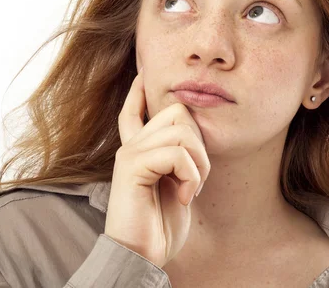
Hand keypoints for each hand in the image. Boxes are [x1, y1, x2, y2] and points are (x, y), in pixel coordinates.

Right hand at [103, 67, 210, 268]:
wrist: (142, 254)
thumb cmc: (161, 224)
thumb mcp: (176, 184)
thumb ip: (177, 157)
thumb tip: (188, 130)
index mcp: (139, 150)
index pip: (134, 110)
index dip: (139, 91)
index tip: (143, 73)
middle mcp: (131, 146)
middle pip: (178, 112)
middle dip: (199, 143)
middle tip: (195, 177)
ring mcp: (129, 153)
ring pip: (181, 130)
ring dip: (198, 163)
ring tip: (190, 189)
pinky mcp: (132, 166)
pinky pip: (176, 153)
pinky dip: (190, 176)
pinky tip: (184, 196)